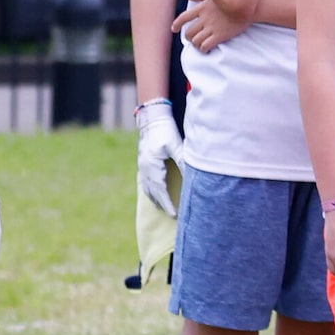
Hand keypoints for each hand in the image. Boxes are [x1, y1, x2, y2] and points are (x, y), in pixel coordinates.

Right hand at [136, 100, 182, 215]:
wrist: (152, 118)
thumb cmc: (165, 130)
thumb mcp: (176, 145)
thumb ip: (184, 161)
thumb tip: (192, 177)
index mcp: (152, 165)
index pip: (160, 189)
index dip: (167, 203)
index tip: (174, 215)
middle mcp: (145, 168)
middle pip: (153, 192)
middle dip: (163, 204)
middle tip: (173, 216)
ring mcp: (142, 166)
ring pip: (147, 188)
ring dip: (156, 199)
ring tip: (164, 208)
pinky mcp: (143, 163)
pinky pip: (145, 182)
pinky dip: (151, 191)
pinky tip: (155, 194)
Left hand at [176, 0, 249, 52]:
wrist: (250, 6)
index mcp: (202, 7)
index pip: (183, 17)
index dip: (176, 24)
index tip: (173, 29)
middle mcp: (204, 18)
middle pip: (189, 32)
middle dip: (189, 37)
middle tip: (192, 39)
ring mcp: (212, 27)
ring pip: (195, 41)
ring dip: (196, 44)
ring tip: (200, 45)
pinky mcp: (220, 35)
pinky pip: (205, 46)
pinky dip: (203, 49)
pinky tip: (206, 49)